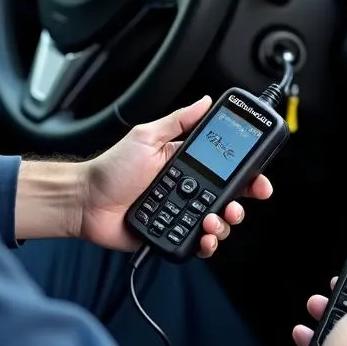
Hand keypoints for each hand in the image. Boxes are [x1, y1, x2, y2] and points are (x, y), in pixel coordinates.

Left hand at [80, 97, 272, 256]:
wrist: (86, 201)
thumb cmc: (111, 168)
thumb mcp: (147, 136)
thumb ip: (178, 120)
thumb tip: (205, 101)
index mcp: (187, 164)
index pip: (225, 168)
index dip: (247, 174)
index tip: (259, 178)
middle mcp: (189, 189)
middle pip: (229, 198)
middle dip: (242, 202)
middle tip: (239, 203)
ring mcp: (182, 214)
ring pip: (218, 223)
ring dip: (224, 224)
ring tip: (213, 220)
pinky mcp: (173, 236)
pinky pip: (198, 243)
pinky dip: (207, 244)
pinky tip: (204, 238)